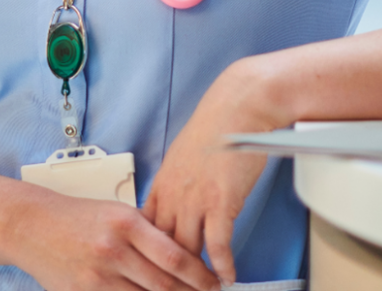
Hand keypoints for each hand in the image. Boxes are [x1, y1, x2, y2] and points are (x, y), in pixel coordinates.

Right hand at [10, 191, 217, 290]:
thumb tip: (184, 257)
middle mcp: (112, 250)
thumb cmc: (79, 217)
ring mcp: (96, 276)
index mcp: (126, 223)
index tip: (214, 283)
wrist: (32, 226)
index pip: (174, 256)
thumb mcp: (118, 213)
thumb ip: (149, 234)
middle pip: (163, 285)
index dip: (200, 275)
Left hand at [144, 59, 285, 286]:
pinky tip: (227, 276)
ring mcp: (195, 201)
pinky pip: (218, 245)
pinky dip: (222, 265)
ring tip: (201, 289)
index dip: (147, 253)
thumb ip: (177, 183)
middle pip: (161, 247)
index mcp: (161, 184)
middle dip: (167, 272)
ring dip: (194, 275)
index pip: (145, 231)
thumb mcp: (182, 156)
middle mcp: (173, 196)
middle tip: (173, 287)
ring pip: (186, 251)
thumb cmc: (216, 127)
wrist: (237, 109)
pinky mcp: (220, 203)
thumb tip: (177, 200)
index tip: (151, 267)